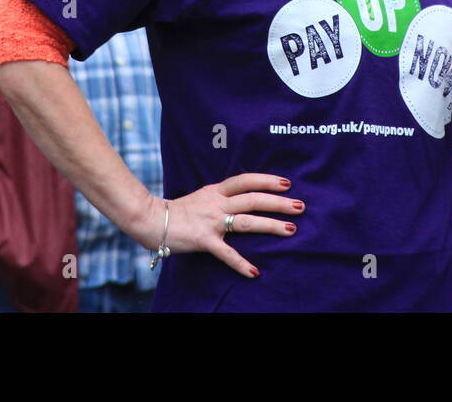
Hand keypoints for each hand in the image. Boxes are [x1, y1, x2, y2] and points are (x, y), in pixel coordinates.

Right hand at [134, 174, 302, 278]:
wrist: (151, 219)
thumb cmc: (177, 210)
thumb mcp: (202, 196)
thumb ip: (221, 197)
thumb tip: (242, 198)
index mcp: (215, 191)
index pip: (245, 180)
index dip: (267, 180)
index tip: (286, 183)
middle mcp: (216, 203)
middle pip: (253, 199)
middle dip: (278, 202)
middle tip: (300, 206)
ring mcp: (211, 222)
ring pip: (247, 221)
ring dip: (271, 225)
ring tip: (291, 229)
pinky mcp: (204, 240)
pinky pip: (226, 253)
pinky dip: (241, 263)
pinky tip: (254, 271)